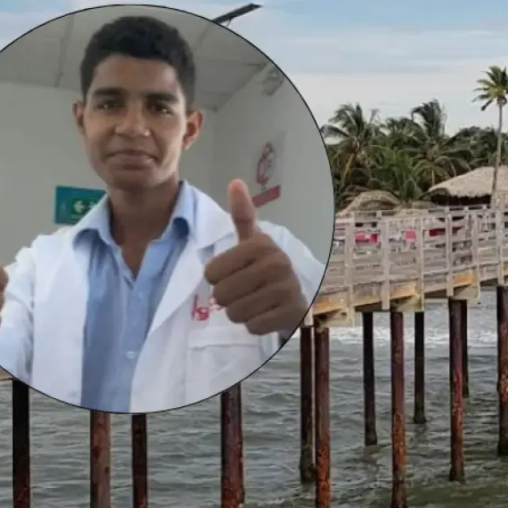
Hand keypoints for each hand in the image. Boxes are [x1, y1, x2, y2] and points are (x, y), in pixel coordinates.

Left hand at [204, 179, 306, 335]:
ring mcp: (286, 288)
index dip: (216, 278)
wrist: (296, 297)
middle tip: (243, 292)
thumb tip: (235, 181)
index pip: (211, 272)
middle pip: (221, 294)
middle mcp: (277, 263)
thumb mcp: (252, 242)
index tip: (233, 274)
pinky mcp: (291, 312)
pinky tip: (265, 314)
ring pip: (235, 312)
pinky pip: (253, 326)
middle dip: (227, 298)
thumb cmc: (264, 268)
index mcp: (262, 243)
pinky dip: (254, 324)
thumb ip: (242, 215)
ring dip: (239, 312)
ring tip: (254, 303)